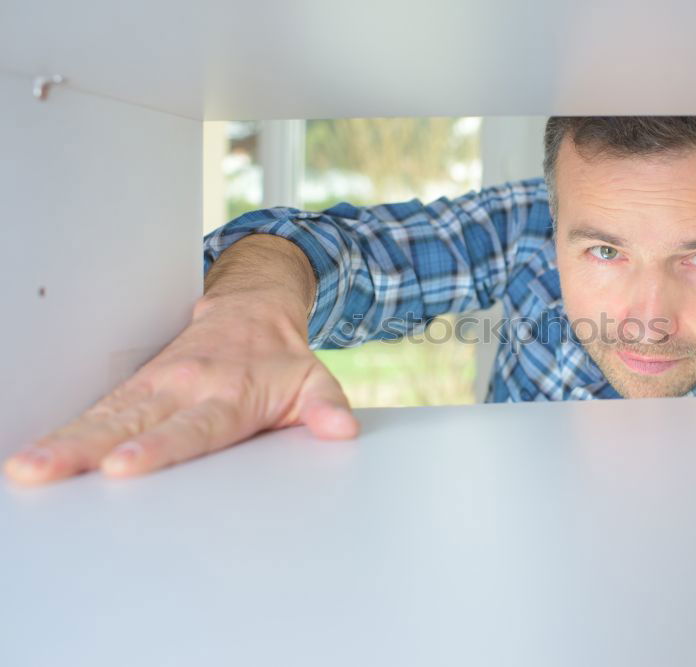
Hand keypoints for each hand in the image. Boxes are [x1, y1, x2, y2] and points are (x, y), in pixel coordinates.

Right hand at [4, 291, 358, 483]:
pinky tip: (34, 456)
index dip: (157, 447)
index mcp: (230, 393)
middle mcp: (186, 386)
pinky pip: (97, 409)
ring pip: (104, 414)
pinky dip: (64, 430)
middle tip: (46, 469)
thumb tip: (341, 430)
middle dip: (86, 447)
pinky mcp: (137, 385)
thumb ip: (326, 408)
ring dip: (64, 440)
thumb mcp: (314, 380)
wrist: (255, 310)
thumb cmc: (281, 358)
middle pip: (132, 422)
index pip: (191, 427)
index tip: (122, 463)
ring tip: (28, 466)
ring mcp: (156, 384)